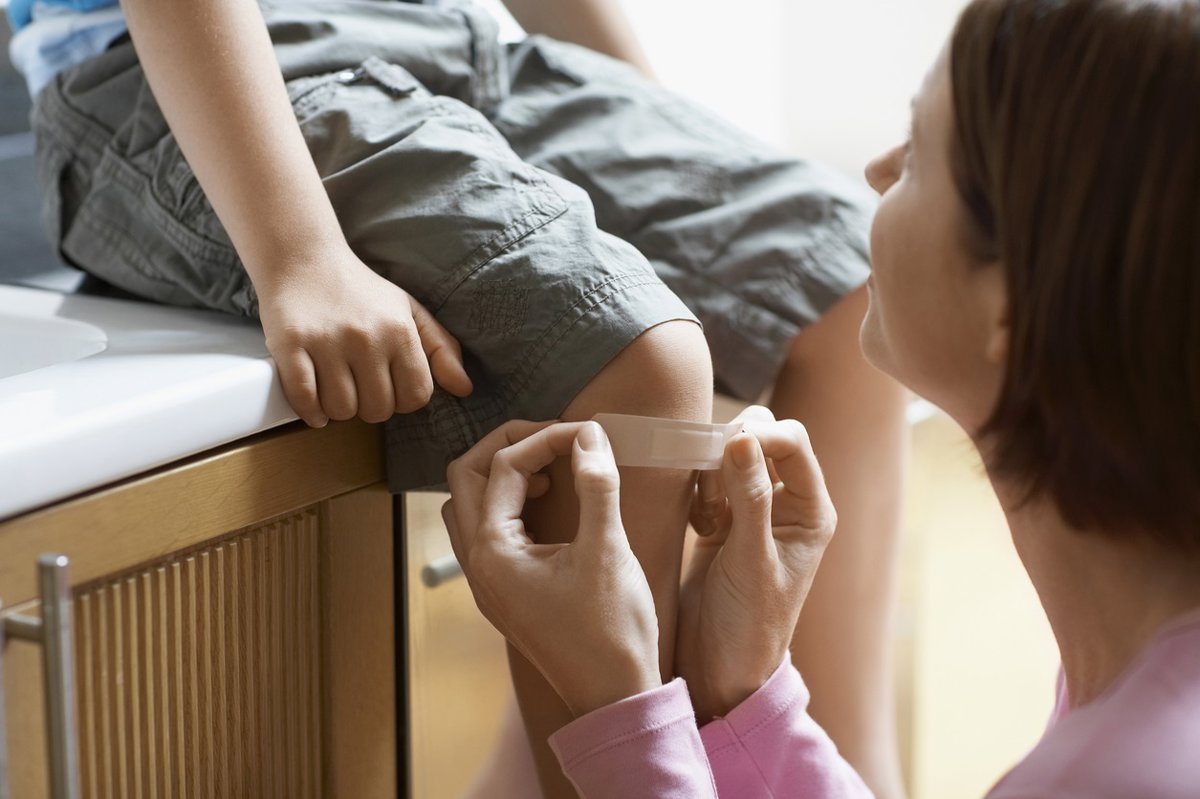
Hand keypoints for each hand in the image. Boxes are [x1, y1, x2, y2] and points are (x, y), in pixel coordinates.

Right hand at [257, 248, 472, 426]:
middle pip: (378, 410)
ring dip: (338, 409)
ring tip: (335, 386)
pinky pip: (305, 400)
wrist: (303, 260)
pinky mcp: (290, 345)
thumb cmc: (362, 293)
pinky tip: (315, 405)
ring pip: (341, 410)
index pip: (416, 397)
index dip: (403, 399)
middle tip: (359, 384)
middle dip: (370, 405)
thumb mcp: (410, 312)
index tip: (388, 385)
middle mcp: (366, 337)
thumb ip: (441, 349)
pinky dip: (310, 411)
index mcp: (399, 331)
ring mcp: (326, 342)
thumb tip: (465, 389)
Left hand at [443, 420, 661, 716]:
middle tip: (555, 437)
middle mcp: (478, 565)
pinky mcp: (505, 590)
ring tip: (550, 467)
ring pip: (469, 505)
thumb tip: (590, 436)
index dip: (546, 439)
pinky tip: (549, 501)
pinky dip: (509, 502)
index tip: (589, 433)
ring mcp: (487, 581)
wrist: (614, 697)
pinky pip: (487, 530)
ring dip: (501, 474)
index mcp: (493, 553)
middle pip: (466, 478)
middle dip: (506, 446)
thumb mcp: (608, 551)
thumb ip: (596, 486)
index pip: (503, 468)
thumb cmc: (612, 632)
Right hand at [675, 405, 837, 721]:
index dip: (761, 435)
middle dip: (731, 448)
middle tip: (712, 481)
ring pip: (727, 455)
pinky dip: (694, 490)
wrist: (717, 668)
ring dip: (709, 472)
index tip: (726, 447)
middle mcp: (784, 505)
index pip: (792, 442)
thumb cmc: (749, 625)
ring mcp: (749, 510)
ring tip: (706, 517)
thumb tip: (742, 438)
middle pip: (761, 439)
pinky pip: (703, 480)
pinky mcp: (717, 520)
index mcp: (809, 511)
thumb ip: (750, 498)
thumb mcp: (751, 561)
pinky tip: (695, 524)